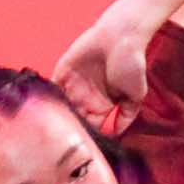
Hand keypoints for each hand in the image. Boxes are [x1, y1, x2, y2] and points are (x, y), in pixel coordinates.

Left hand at [54, 7, 154, 135]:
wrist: (121, 38)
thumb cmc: (133, 65)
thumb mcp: (136, 96)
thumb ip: (127, 115)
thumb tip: (118, 134)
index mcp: (102, 105)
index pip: (92, 126)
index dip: (88, 135)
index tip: (84, 145)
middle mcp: (86, 98)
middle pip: (74, 119)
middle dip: (70, 128)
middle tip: (65, 140)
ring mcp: (72, 85)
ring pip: (61, 107)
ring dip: (58, 117)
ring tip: (55, 129)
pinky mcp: (62, 72)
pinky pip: (52, 88)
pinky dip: (49, 99)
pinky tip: (47, 110)